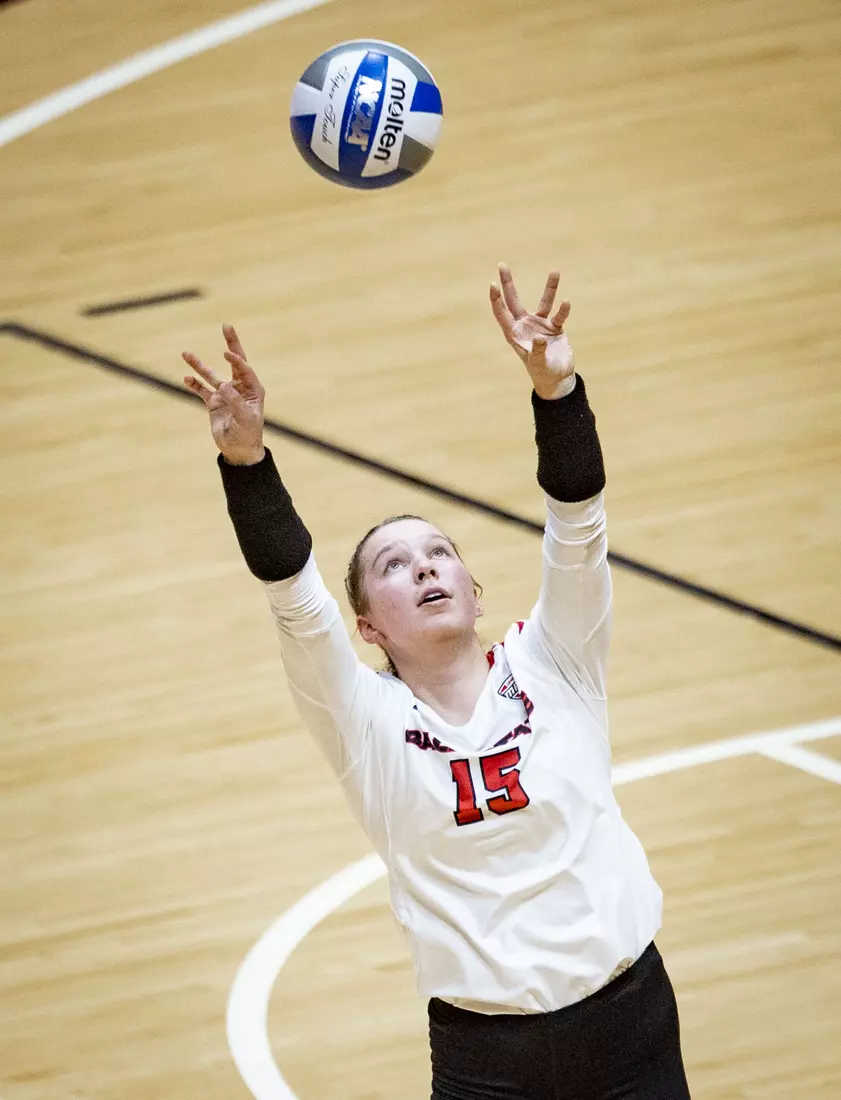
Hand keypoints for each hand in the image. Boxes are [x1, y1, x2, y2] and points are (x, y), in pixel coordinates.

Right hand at [182, 324, 265, 464]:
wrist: (239, 450)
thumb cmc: (248, 434)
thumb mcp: (245, 418)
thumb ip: (235, 401)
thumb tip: (222, 386)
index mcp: (253, 389)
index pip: (244, 369)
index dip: (237, 360)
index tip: (227, 353)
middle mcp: (239, 387)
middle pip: (234, 361)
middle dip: (230, 344)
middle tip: (226, 325)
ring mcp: (225, 394)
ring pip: (211, 375)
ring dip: (198, 365)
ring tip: (185, 353)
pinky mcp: (214, 402)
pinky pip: (201, 390)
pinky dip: (194, 384)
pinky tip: (186, 378)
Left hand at [489, 263, 574, 399]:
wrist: (557, 379)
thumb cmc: (543, 373)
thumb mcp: (538, 364)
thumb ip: (537, 351)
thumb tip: (540, 338)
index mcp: (514, 334)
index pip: (502, 313)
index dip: (496, 299)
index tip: (493, 284)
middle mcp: (524, 326)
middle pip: (514, 300)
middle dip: (508, 283)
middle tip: (501, 264)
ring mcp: (540, 325)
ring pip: (544, 302)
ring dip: (550, 288)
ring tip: (555, 271)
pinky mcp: (554, 327)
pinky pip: (559, 315)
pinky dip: (563, 309)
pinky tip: (566, 302)